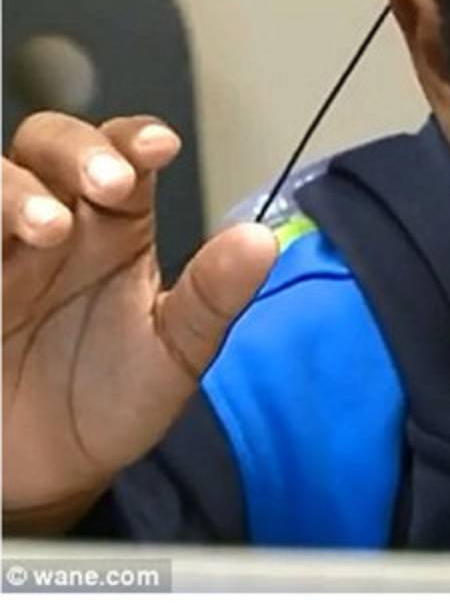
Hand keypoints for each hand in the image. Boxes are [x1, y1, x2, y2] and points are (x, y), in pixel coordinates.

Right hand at [2, 112, 276, 530]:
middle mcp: (50, 225)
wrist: (50, 474)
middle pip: (47, 145)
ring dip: (13, 191)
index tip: (162, 147)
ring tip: (48, 227)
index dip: (136, 139)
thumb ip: (213, 297)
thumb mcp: (175, 353)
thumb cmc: (113, 399)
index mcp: (113, 228)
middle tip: (109, 184)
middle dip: (75, 150)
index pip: (123, 156)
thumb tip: (262, 240)